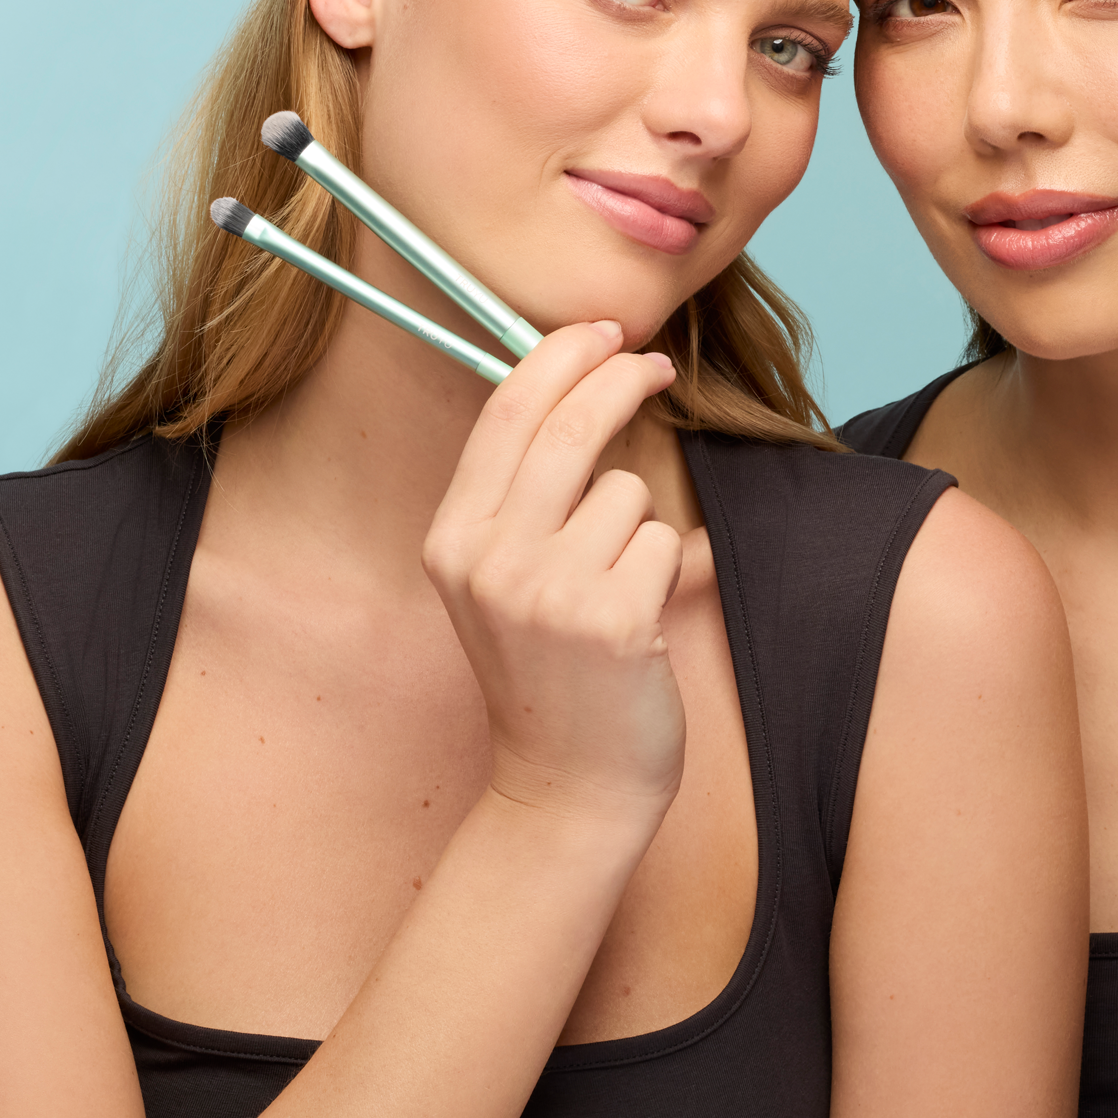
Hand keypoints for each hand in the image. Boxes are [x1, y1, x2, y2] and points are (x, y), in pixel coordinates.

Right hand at [421, 321, 687, 820]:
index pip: (505, 410)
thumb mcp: (500, 579)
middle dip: (622, 377)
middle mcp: (489, 560)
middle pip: (571, 425)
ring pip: (628, 490)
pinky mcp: (613, 619)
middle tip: (655, 365)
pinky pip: (664, 541)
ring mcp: (549, 591)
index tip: (603, 331)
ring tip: (615, 589)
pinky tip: (637, 624)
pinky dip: (664, 571)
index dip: (561, 355)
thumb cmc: (549, 670)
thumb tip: (577, 384)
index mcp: (452, 539)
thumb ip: (520, 495)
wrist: (567, 787)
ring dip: (639, 525)